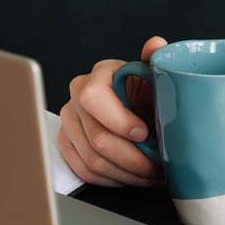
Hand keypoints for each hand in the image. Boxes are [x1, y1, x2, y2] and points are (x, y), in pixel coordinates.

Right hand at [58, 35, 168, 187]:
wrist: (136, 106)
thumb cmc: (145, 92)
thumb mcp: (154, 75)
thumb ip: (155, 60)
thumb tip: (156, 45)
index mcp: (98, 77)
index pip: (94, 98)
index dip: (119, 120)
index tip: (144, 133)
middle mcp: (77, 98)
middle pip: (96, 138)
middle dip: (131, 158)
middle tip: (155, 165)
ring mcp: (70, 123)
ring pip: (92, 160)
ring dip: (125, 173)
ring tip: (149, 174)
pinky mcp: (67, 144)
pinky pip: (85, 171)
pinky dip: (112, 179)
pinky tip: (130, 176)